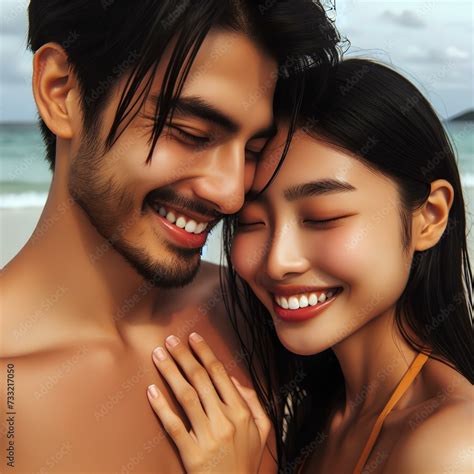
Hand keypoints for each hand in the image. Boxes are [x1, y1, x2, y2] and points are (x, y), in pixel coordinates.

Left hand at [146, 332, 270, 473]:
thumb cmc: (246, 461)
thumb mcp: (261, 430)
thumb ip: (252, 400)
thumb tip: (233, 378)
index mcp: (241, 411)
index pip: (219, 373)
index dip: (204, 353)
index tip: (193, 338)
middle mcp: (225, 420)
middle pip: (200, 379)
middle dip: (184, 356)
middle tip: (170, 341)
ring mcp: (208, 437)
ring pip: (186, 396)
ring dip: (170, 372)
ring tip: (158, 356)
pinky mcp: (192, 453)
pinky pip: (173, 425)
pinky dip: (161, 407)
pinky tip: (151, 391)